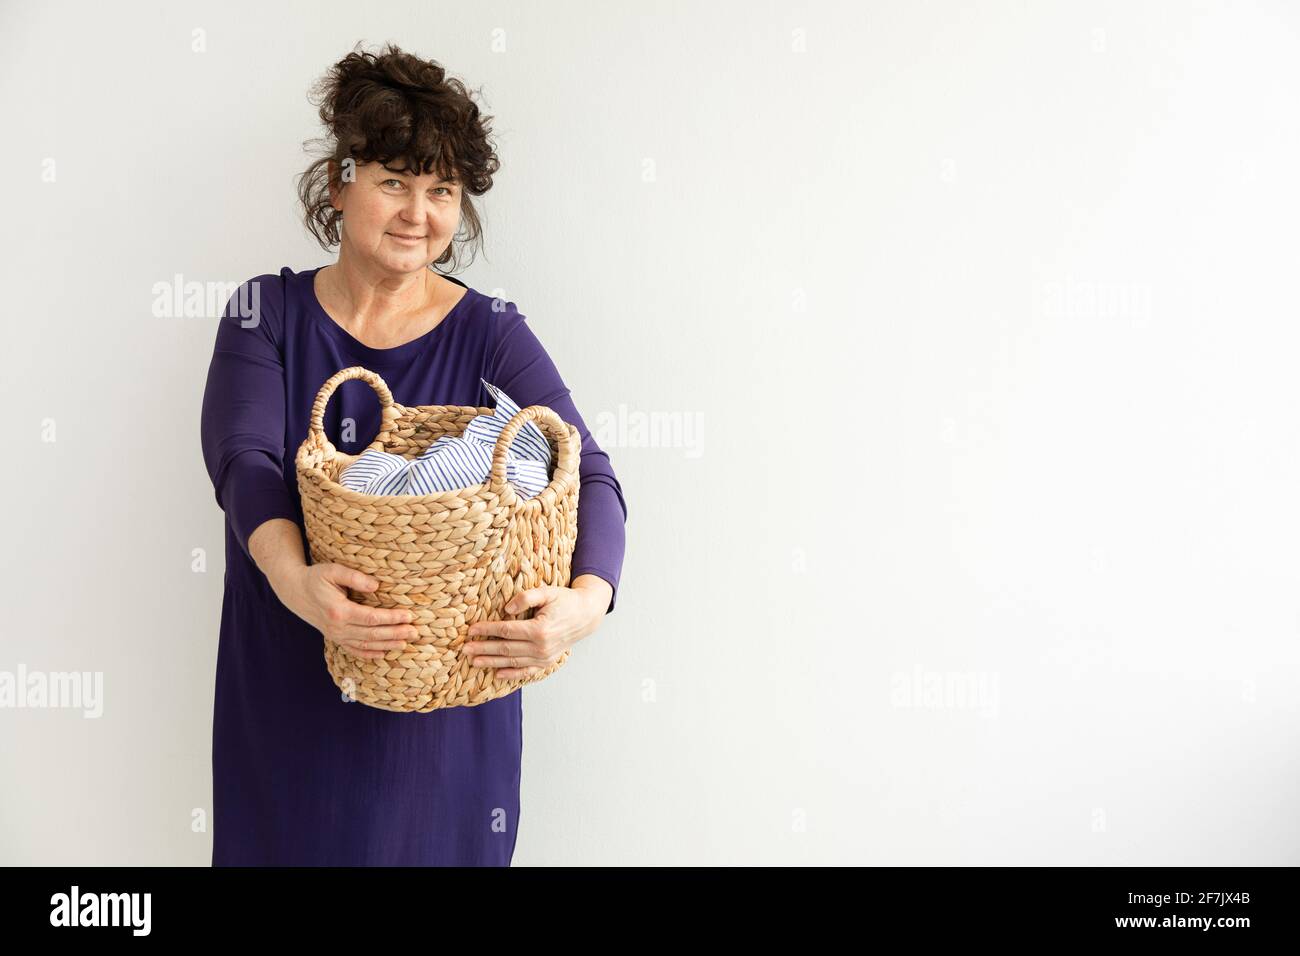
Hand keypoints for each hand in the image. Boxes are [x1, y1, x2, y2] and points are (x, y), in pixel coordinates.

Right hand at [272, 562, 417, 660]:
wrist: (294, 590)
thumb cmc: (315, 577)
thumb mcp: (333, 570)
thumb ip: (355, 577)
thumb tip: (376, 585)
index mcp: (338, 610)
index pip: (371, 618)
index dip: (392, 618)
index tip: (409, 615)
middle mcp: (337, 627)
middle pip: (372, 634)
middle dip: (395, 634)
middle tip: (415, 632)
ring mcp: (335, 635)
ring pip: (365, 645)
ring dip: (387, 645)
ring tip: (405, 643)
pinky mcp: (334, 637)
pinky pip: (353, 650)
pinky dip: (369, 654)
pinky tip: (383, 653)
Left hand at [463, 576, 611, 679]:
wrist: (586, 615)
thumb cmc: (565, 601)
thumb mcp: (547, 592)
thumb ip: (526, 598)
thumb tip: (506, 609)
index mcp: (540, 629)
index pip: (506, 631)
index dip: (487, 630)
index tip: (471, 630)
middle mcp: (541, 647)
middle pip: (505, 649)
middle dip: (483, 649)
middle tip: (465, 649)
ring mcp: (544, 657)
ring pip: (512, 662)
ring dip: (492, 662)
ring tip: (474, 661)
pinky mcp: (547, 662)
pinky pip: (526, 671)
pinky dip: (511, 674)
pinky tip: (498, 673)